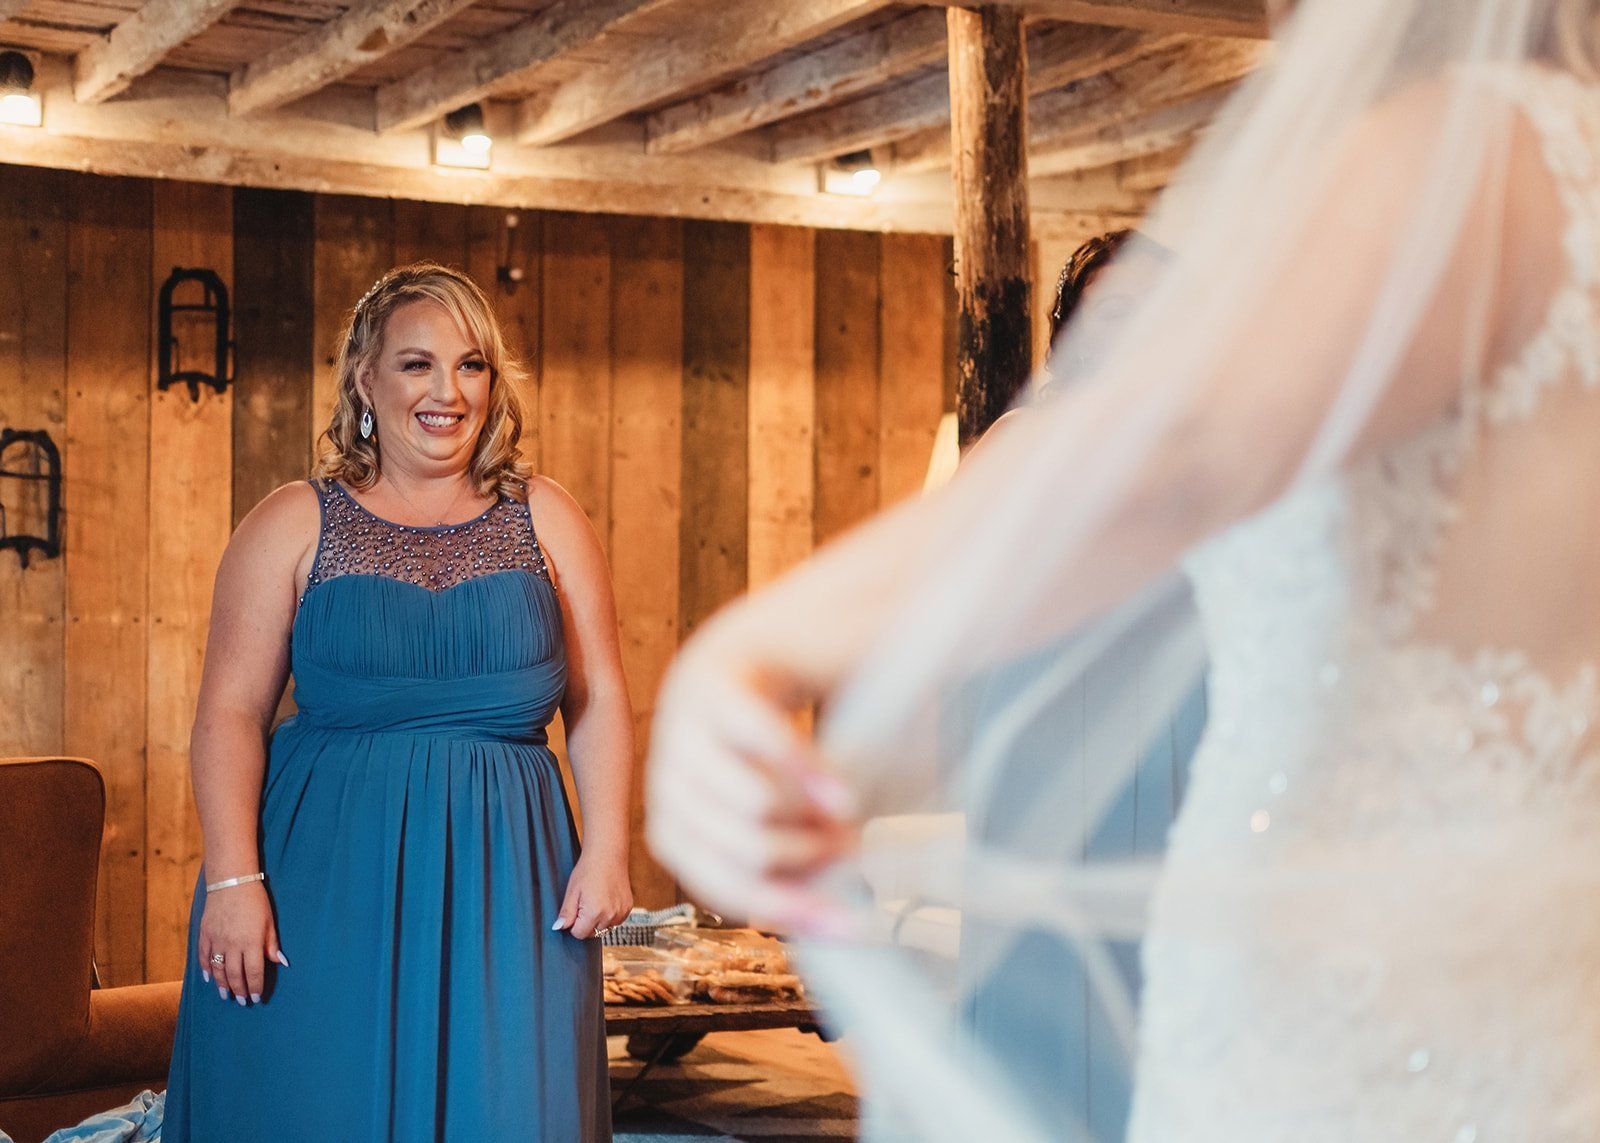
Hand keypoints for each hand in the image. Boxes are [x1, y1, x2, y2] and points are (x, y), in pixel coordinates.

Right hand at [198, 880, 286, 1005]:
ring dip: (222, 985)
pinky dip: (206, 969)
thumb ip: (272, 944)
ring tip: (227, 996)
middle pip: (235, 975)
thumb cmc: (255, 901)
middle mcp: (232, 945)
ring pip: (217, 970)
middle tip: (242, 1002)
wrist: (232, 882)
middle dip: (239, 991)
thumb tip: (280, 963)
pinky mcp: (205, 934)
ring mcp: (216, 940)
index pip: (253, 972)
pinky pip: (204, 957)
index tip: (257, 998)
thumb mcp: (269, 922)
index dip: (255, 987)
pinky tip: (209, 979)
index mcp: (251, 942)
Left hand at [553, 852, 632, 939]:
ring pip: (604, 928)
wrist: (608, 855)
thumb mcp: (572, 891)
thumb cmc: (588, 870)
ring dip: (598, 920)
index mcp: (594, 912)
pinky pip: (615, 921)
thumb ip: (566, 913)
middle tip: (585, 902)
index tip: (575, 909)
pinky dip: (609, 915)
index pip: (579, 934)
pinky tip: (606, 900)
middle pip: (592, 933)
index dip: (573, 924)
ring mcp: (621, 912)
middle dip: (586, 923)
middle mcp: (610, 915)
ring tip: (596, 899)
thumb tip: (559, 928)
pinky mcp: (628, 907)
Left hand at [645, 622, 859, 934]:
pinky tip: (845, 790)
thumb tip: (828, 924)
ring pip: (756, 806)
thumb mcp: (767, 804)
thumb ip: (783, 858)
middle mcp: (667, 781)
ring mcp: (685, 729)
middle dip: (812, 857)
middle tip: (854, 845)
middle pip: (746, 851)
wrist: (766, 642)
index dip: (789, 910)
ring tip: (848, 808)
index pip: (725, 888)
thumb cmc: (771, 736)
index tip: (851, 926)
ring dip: (816, 816)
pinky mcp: (716, 683)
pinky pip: (766, 742)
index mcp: (674, 824)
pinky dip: (812, 772)